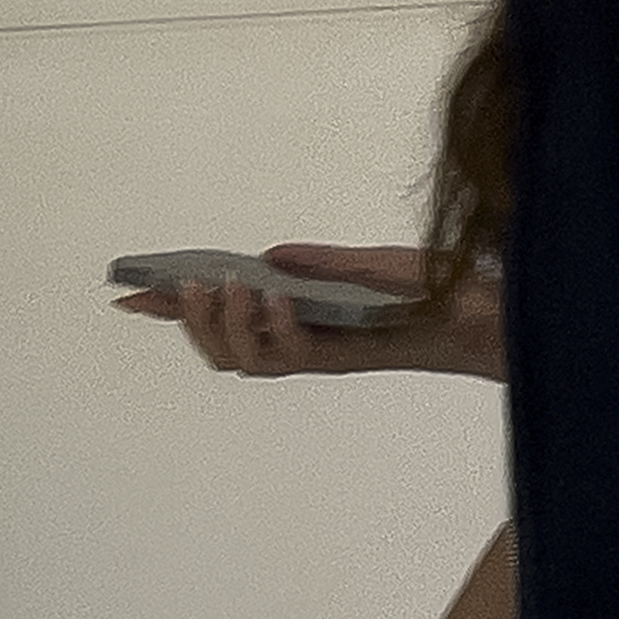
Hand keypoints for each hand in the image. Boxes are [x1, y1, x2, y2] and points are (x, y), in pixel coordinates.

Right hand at [119, 244, 506, 383]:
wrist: (493, 314)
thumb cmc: (442, 289)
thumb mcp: (374, 264)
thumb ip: (321, 264)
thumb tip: (267, 257)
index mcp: (301, 319)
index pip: (225, 318)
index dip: (174, 312)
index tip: (126, 294)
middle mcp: (306, 343)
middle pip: (224, 352)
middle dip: (189, 322)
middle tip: (180, 286)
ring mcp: (326, 353)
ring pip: (248, 361)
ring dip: (225, 326)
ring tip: (225, 287)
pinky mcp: (351, 357)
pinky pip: (297, 354)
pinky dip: (279, 326)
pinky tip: (281, 298)